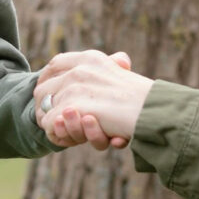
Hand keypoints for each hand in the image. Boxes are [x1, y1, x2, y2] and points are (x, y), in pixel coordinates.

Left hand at [34, 50, 151, 149]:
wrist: (155, 113)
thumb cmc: (146, 101)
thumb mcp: (127, 77)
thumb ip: (118, 66)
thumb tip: (120, 59)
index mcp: (92, 59)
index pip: (56, 64)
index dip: (47, 79)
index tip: (47, 93)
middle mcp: (80, 70)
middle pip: (42, 87)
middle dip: (46, 106)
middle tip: (57, 121)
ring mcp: (75, 88)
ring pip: (44, 107)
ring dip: (54, 123)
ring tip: (68, 129)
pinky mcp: (74, 108)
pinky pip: (51, 124)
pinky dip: (57, 134)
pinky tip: (71, 138)